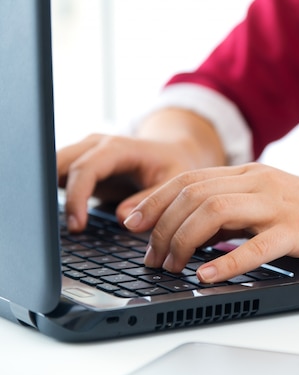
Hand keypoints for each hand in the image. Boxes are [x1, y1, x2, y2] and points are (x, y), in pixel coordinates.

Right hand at [57, 134, 209, 231]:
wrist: (171, 153)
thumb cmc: (173, 166)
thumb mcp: (174, 181)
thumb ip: (151, 200)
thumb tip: (123, 219)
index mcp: (118, 148)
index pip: (85, 168)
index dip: (77, 197)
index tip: (77, 225)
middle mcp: (96, 146)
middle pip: (59, 163)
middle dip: (51, 193)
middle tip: (55, 228)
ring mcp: (85, 153)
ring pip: (52, 167)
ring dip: (48, 193)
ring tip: (50, 224)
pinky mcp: (80, 165)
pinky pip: (58, 176)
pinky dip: (52, 193)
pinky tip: (55, 216)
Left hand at [123, 163, 298, 282]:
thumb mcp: (272, 202)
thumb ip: (237, 208)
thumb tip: (194, 228)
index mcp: (251, 173)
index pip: (189, 179)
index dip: (154, 200)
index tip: (132, 223)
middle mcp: (261, 182)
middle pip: (193, 195)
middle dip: (160, 227)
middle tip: (150, 257)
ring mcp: (280, 204)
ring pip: (215, 214)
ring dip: (183, 242)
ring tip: (171, 268)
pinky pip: (255, 246)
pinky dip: (226, 262)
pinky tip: (208, 277)